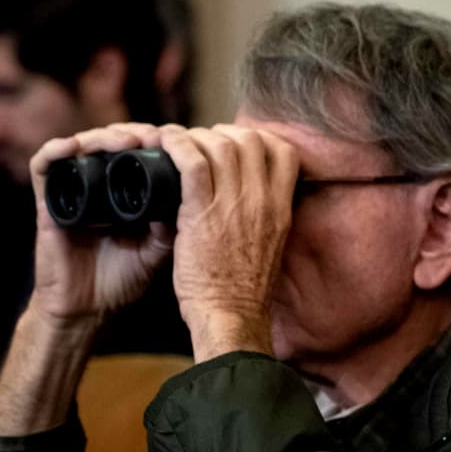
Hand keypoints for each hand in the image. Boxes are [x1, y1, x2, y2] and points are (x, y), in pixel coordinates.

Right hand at [29, 123, 176, 328]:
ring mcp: (72, 191)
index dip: (153, 142)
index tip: (176, 142)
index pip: (136, 153)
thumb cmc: (121, 279)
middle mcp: (98, 186)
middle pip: (110, 143)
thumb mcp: (156, 249)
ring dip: (103, 137)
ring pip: (82, 146)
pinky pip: (43, 167)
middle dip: (133, 134)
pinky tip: (73, 146)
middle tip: (154, 138)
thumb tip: (190, 194)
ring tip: (128, 141)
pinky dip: (55, 151)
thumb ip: (171, 226)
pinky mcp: (47, 201)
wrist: (88, 308)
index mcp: (124, 193)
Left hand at [159, 124, 298, 359]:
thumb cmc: (244, 292)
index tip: (237, 145)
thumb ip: (266, 220)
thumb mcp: (271, 249)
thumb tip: (253, 202)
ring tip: (179, 145)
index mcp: (281, 210)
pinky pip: (192, 162)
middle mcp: (262, 202)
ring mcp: (234, 206)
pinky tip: (166, 144)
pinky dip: (177, 146)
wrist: (232, 317)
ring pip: (220, 145)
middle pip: (251, 140)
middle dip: (224, 133)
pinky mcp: (203, 213)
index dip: (259, 139)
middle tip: (202, 144)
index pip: (284, 152)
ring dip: (196, 137)